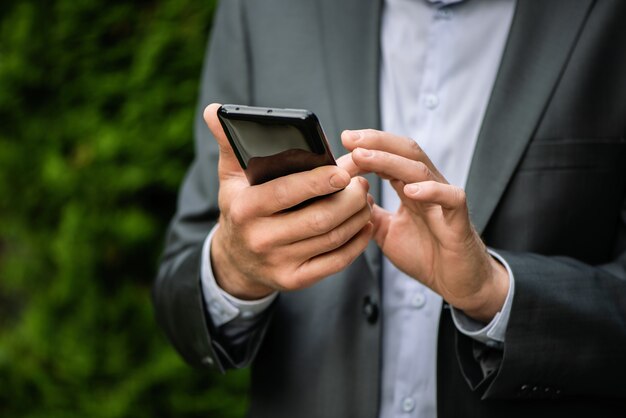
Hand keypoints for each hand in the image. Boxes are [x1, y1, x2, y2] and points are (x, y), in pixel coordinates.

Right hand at [203, 104, 372, 299]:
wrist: (236, 260)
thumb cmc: (240, 208)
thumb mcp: (230, 178)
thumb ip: (229, 143)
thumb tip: (213, 110)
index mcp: (245, 208)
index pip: (286, 192)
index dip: (318, 182)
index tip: (343, 171)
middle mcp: (260, 239)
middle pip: (318, 219)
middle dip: (348, 200)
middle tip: (361, 183)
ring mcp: (278, 264)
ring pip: (331, 239)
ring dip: (357, 218)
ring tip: (365, 199)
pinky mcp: (294, 280)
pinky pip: (335, 262)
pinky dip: (356, 243)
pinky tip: (364, 225)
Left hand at [343, 129, 508, 321]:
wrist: (456, 283)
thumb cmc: (425, 255)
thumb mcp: (385, 231)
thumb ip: (369, 211)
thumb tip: (346, 194)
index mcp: (410, 188)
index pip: (390, 155)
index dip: (367, 146)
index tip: (342, 142)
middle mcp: (427, 188)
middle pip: (405, 151)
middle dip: (376, 141)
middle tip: (349, 138)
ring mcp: (443, 201)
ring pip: (420, 169)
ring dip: (389, 160)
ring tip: (364, 156)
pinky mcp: (458, 220)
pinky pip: (450, 198)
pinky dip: (431, 191)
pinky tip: (410, 189)